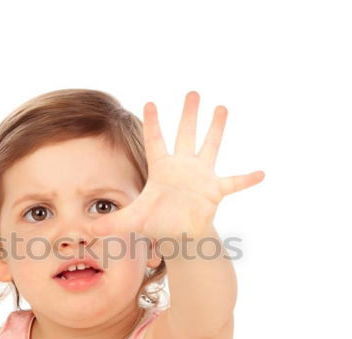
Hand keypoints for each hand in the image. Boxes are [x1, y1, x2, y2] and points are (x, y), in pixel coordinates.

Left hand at [90, 91, 264, 240]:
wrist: (179, 234)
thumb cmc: (157, 223)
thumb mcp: (134, 220)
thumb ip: (113, 222)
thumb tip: (90, 229)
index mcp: (162, 169)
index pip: (155, 141)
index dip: (152, 123)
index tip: (150, 103)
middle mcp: (182, 167)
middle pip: (185, 134)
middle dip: (189, 114)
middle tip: (193, 92)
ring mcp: (200, 176)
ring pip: (209, 146)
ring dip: (216, 128)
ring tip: (221, 107)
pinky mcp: (215, 190)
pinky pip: (234, 182)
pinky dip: (247, 179)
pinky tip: (262, 173)